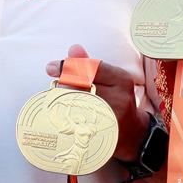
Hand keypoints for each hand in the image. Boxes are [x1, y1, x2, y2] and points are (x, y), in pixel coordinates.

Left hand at [46, 44, 145, 159]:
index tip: (52, 67)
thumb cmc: (114, 98)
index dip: (69, 66)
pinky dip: (67, 115)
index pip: (91, 68)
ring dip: (62, 99)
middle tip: (54, 83)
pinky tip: (62, 113)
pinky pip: (78, 121)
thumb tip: (73, 49)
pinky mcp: (102, 133)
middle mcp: (120, 98)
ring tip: (57, 97)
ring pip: (77, 104)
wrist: (131, 131)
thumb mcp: (108, 78)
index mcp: (121, 80)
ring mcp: (112, 118)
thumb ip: (89, 64)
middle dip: (63, 83)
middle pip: (82, 86)